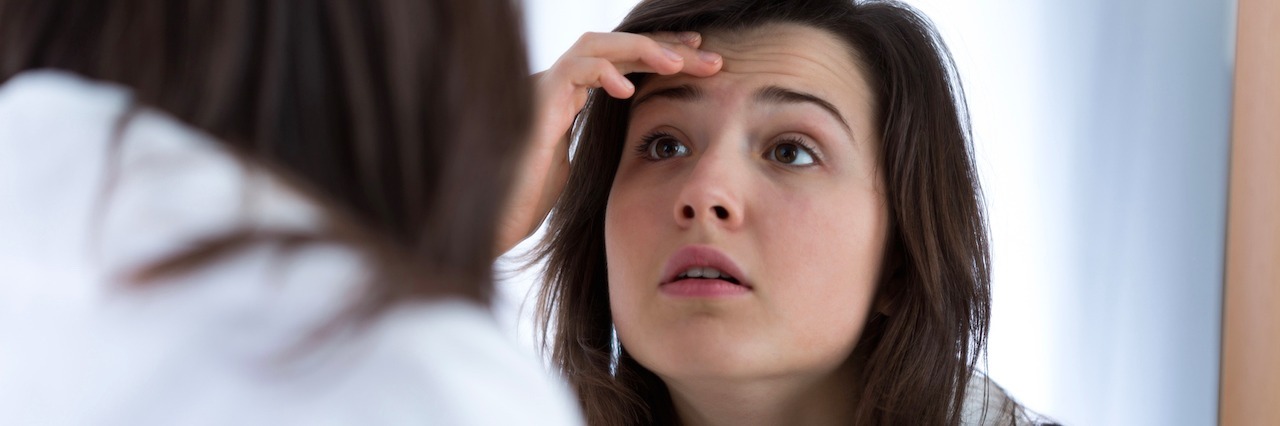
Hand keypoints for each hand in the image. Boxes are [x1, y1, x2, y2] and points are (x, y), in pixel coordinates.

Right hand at [496, 31, 722, 254]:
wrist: (492, 218)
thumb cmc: (528, 199)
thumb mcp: (582, 170)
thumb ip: (603, 147)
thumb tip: (643, 147)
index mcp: (571, 97)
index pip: (624, 62)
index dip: (663, 56)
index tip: (702, 60)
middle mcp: (557, 84)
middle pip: (617, 47)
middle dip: (666, 48)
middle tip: (711, 58)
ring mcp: (544, 87)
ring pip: (596, 45)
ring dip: (641, 50)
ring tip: (678, 64)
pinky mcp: (534, 100)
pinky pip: (572, 69)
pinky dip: (603, 73)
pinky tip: (628, 90)